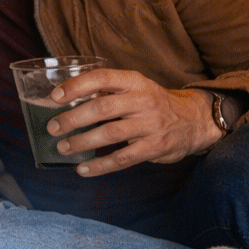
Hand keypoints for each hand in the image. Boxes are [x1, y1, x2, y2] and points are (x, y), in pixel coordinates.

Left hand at [47, 68, 224, 174]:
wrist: (195, 120)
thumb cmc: (153, 103)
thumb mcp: (136, 88)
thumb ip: (107, 92)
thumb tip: (65, 98)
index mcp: (134, 82)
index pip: (102, 78)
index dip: (76, 86)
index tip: (55, 97)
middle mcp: (143, 101)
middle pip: (102, 108)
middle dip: (73, 119)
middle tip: (53, 128)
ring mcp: (151, 125)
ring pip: (110, 134)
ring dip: (82, 142)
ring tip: (63, 148)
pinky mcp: (155, 147)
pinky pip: (123, 158)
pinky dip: (100, 166)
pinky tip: (83, 169)